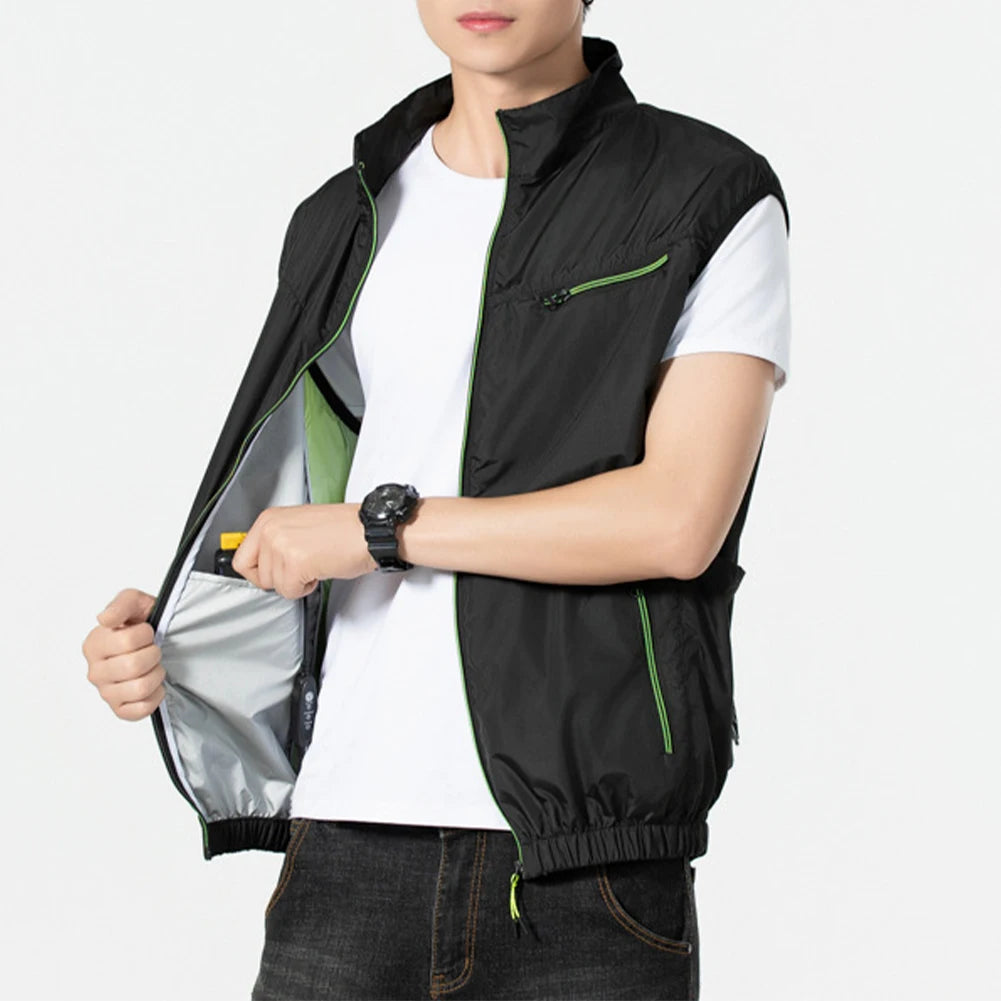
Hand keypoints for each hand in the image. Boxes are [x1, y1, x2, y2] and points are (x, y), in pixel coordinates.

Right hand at [83, 588, 165, 720]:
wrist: (161, 641)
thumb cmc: (144, 623)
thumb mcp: (135, 602)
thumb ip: (121, 604)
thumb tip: (104, 619)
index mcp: (94, 645)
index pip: (127, 641)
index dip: (146, 634)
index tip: (146, 631)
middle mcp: (95, 671)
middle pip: (133, 666)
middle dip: (153, 655)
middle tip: (153, 650)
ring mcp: (106, 693)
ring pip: (140, 688)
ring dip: (156, 675)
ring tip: (153, 666)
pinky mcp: (120, 709)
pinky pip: (141, 709)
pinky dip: (155, 696)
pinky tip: (153, 684)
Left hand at [231, 503, 377, 598]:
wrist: (369, 531)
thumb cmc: (344, 529)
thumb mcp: (300, 525)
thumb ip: (277, 540)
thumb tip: (264, 563)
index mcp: (270, 518)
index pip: (242, 558)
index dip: (261, 572)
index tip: (276, 572)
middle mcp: (271, 529)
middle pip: (257, 576)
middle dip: (281, 578)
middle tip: (304, 565)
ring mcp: (281, 545)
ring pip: (274, 586)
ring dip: (296, 582)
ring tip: (315, 563)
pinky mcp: (294, 562)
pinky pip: (290, 592)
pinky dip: (306, 588)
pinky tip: (320, 569)